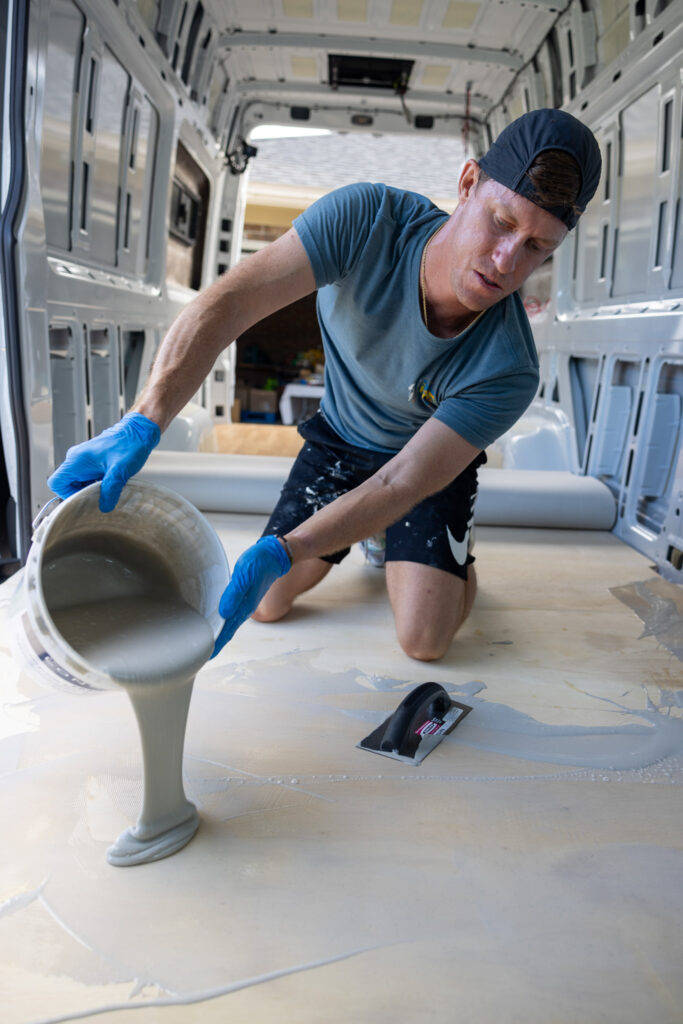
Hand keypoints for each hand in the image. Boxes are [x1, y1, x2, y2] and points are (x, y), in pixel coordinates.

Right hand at [47, 412, 160, 512]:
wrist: (139, 432)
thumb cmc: (129, 445)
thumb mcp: (120, 471)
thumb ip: (110, 490)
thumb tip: (104, 508)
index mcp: (77, 460)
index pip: (56, 483)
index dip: (67, 495)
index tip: (85, 499)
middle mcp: (76, 460)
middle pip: (67, 485)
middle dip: (81, 494)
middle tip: (100, 498)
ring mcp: (83, 460)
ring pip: (77, 483)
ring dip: (90, 490)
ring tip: (107, 491)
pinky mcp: (92, 462)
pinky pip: (86, 479)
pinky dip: (96, 485)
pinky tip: (110, 485)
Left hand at [212, 536, 290, 655]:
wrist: (274, 556)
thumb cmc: (259, 563)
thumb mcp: (244, 575)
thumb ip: (234, 594)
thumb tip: (224, 613)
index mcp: (243, 606)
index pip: (227, 630)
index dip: (216, 644)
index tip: (205, 657)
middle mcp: (243, 608)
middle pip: (227, 630)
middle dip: (215, 643)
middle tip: (200, 655)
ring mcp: (243, 603)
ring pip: (228, 623)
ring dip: (218, 633)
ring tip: (206, 642)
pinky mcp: (242, 596)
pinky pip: (230, 614)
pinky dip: (222, 621)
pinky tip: (216, 621)